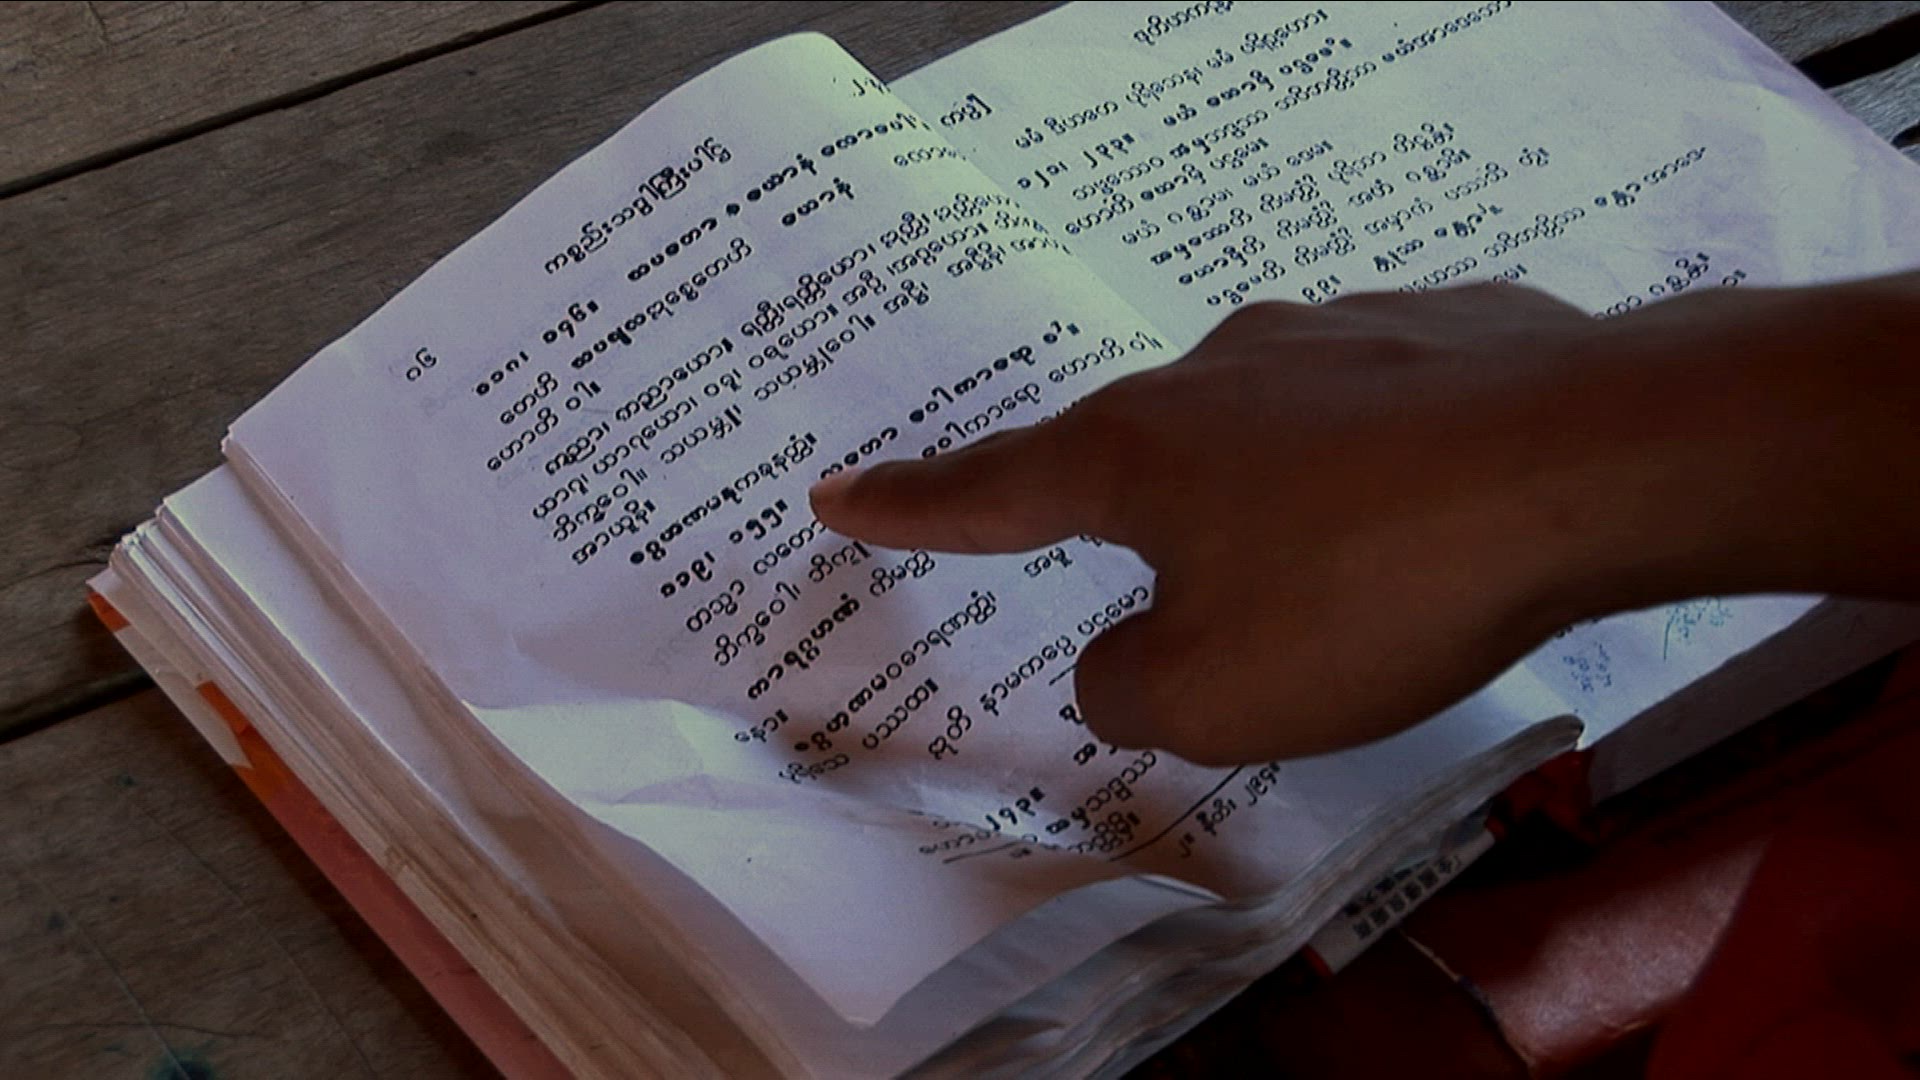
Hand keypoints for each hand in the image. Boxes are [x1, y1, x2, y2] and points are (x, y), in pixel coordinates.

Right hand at [810, 278, 1919, 764]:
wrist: (1595, 461)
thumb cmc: (1372, 589)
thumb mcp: (1213, 695)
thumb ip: (1127, 689)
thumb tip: (1121, 660)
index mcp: (1134, 454)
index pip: (990, 490)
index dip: (909, 507)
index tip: (839, 492)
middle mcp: (1215, 373)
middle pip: (1139, 461)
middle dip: (1141, 530)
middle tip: (1173, 593)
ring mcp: (1332, 337)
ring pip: (1263, 436)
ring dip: (1274, 509)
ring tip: (1340, 579)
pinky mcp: (1440, 335)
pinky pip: (1376, 420)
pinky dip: (1378, 479)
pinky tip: (1433, 519)